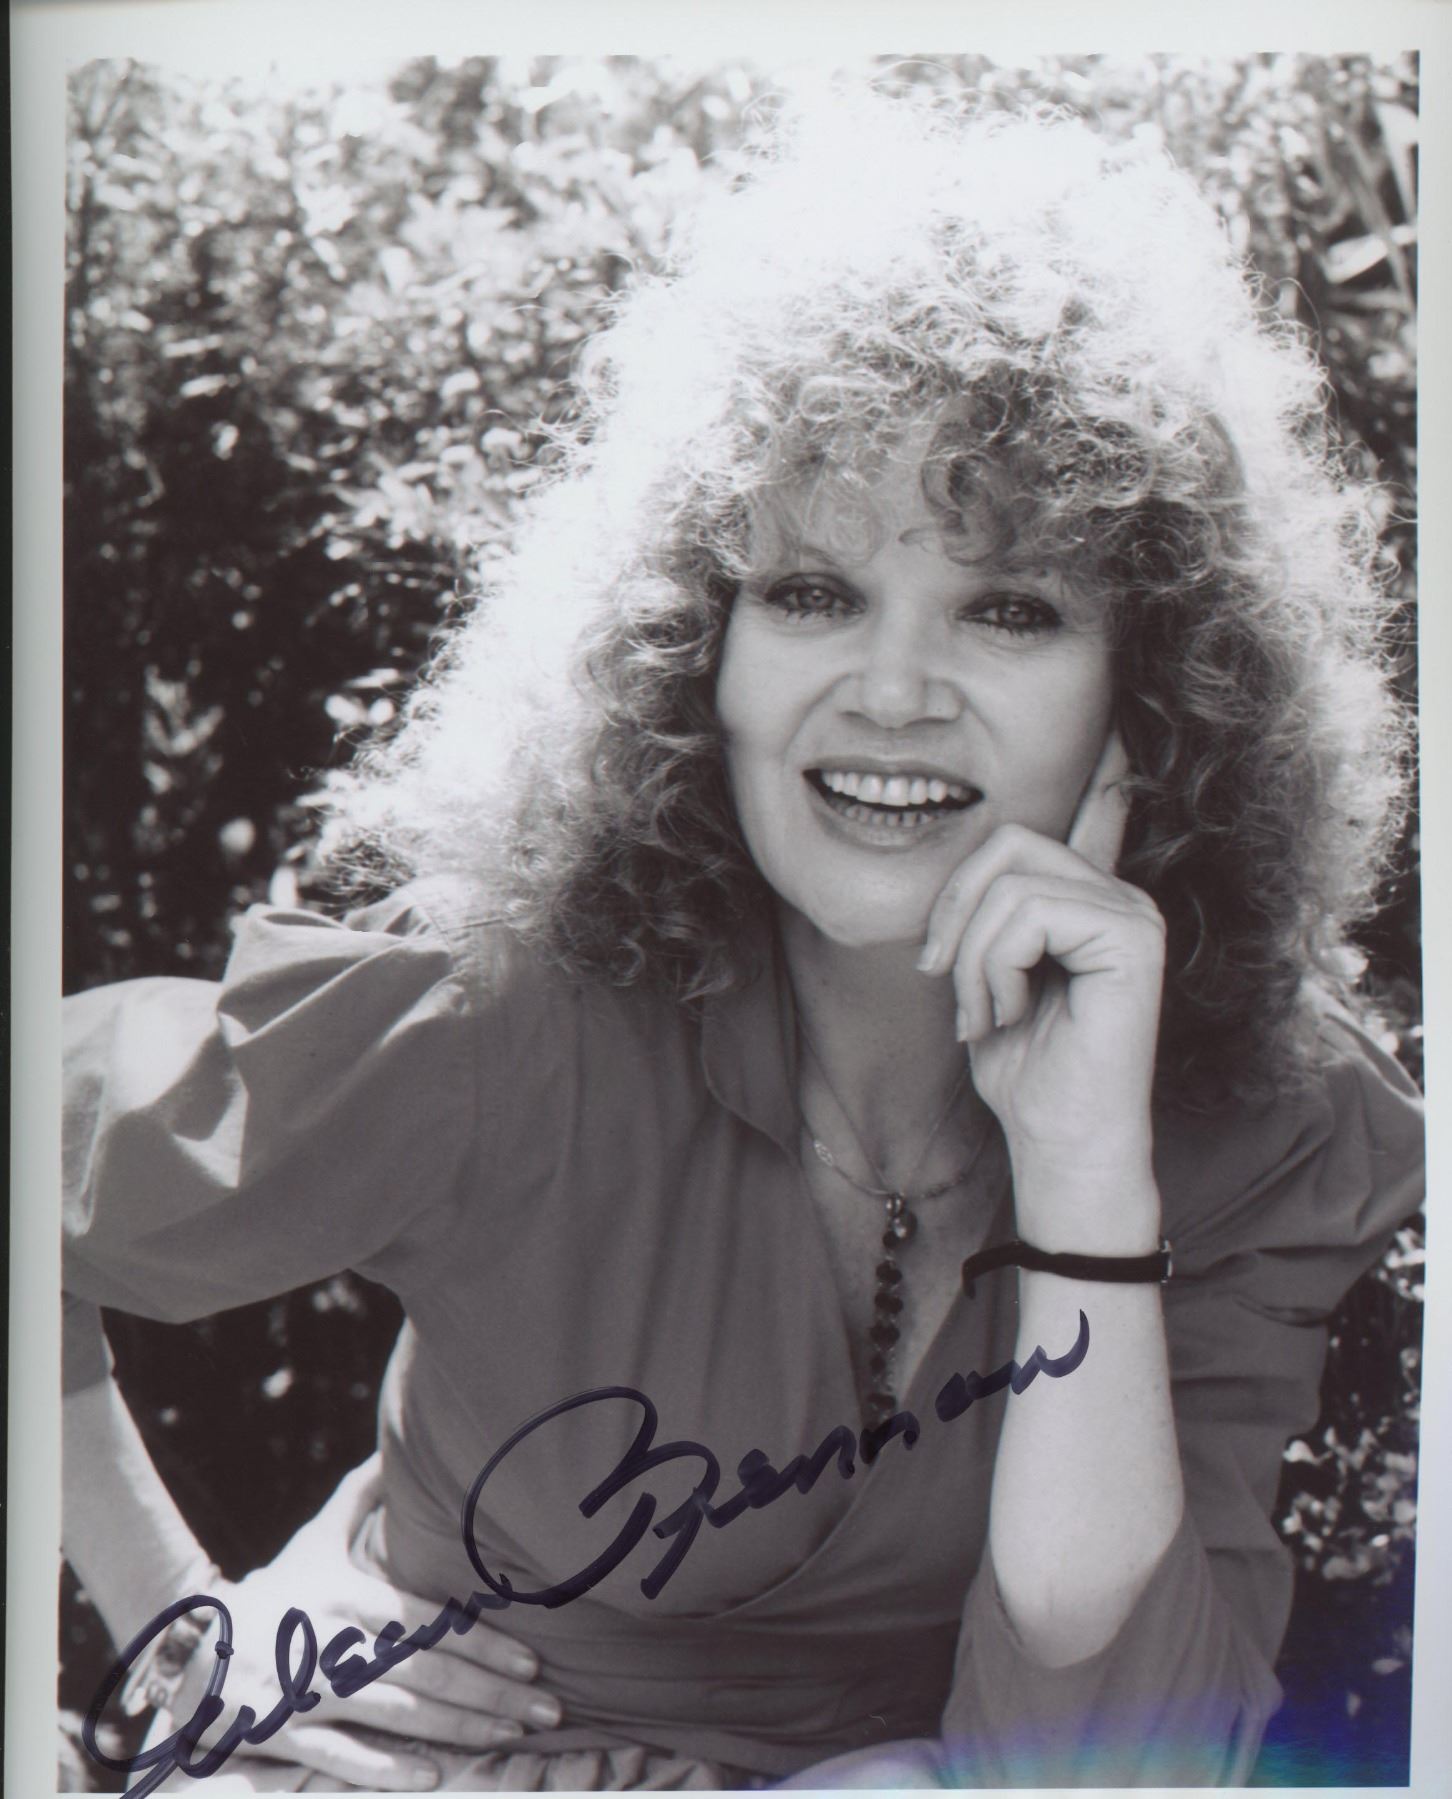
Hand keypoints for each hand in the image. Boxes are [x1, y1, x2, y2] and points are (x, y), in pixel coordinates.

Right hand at [168, 1456, 558, 1790]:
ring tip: (511, 1736)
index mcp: (352, 1596)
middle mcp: (337, 1640)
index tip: (533, 1663)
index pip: (433, 1622)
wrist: (190, 1643)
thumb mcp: (316, 1539)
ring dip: (460, 1728)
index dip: (485, 1644)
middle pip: (429, 1670)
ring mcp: (309, 1688)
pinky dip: (386, 1767)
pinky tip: (432, 1775)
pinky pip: (341, 1754)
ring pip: (398, 1712)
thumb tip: (394, 1448)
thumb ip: (361, 1497)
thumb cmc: (273, 1593)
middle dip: (492, 1693)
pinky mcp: (280, 1730)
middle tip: (548, 1710)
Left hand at [917, 734, 1164, 1248]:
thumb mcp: (989, 976)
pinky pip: (1027, 914)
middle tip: (950, 981)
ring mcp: (1131, 913)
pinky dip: (995, 969)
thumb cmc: (1024, 1070)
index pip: (1099, 811)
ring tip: (986, 1012)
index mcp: (1090, 900)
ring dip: (973, 957)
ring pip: (1009, 883)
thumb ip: (994, 917)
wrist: (1057, 1141)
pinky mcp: (1132, 938)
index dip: (1102, 766)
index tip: (1115, 724)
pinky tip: (1012, 1014)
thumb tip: (982, 863)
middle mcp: (1119, 895)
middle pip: (1008, 843)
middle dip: (956, 911)